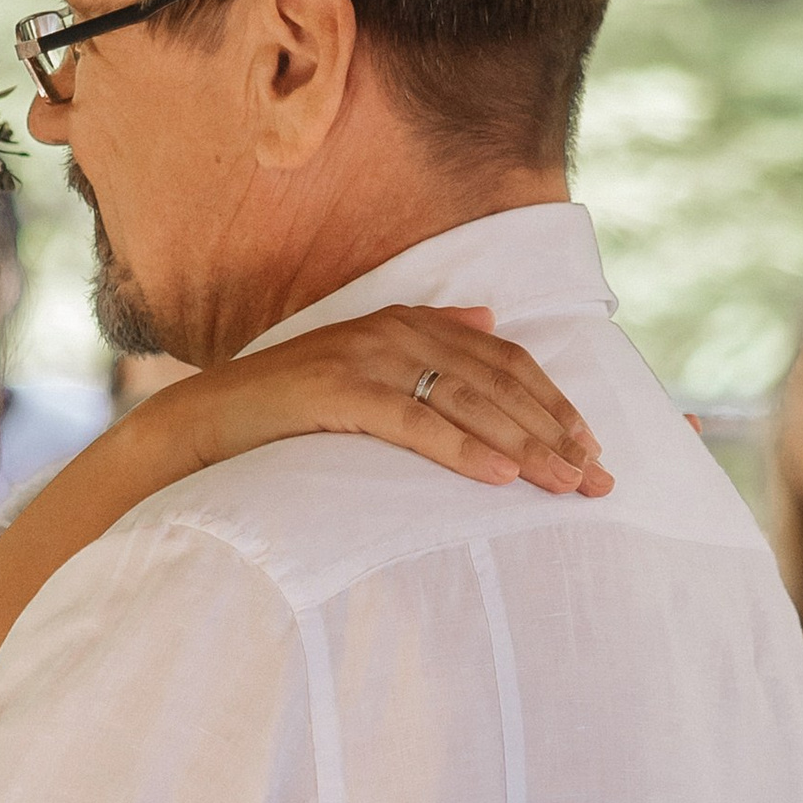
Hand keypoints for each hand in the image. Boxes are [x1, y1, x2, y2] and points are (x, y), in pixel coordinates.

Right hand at [154, 305, 611, 498]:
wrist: (204, 420)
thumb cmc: (285, 408)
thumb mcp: (361, 365)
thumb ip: (425, 336)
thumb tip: (487, 318)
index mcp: (406, 321)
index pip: (501, 358)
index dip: (552, 400)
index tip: (591, 444)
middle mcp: (394, 331)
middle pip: (496, 381)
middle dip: (553, 431)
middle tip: (597, 478)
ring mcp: (366, 359)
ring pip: (467, 402)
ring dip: (523, 445)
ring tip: (564, 484)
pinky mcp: (339, 392)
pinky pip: (415, 422)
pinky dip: (462, 449)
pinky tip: (499, 477)